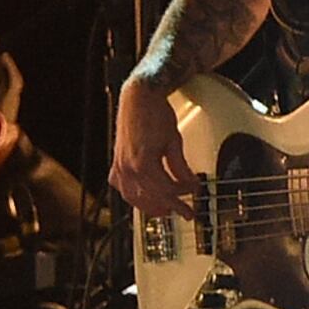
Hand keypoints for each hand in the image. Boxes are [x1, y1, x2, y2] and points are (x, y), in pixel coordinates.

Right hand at [111, 79, 201, 219]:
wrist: (138, 97)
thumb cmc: (154, 113)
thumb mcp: (174, 141)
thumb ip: (181, 167)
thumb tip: (190, 183)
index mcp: (143, 163)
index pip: (165, 191)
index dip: (181, 196)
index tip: (193, 196)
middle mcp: (127, 167)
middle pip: (151, 197)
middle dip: (170, 205)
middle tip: (184, 211)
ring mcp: (119, 166)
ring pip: (134, 197)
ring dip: (150, 205)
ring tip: (165, 209)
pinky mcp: (116, 162)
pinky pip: (122, 188)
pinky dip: (134, 196)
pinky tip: (142, 197)